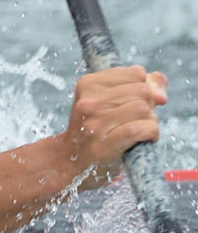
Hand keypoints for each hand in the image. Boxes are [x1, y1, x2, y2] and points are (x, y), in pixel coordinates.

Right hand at [63, 65, 165, 188]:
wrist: (72, 159)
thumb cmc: (97, 127)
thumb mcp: (110, 100)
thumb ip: (142, 86)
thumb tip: (161, 94)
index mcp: (88, 84)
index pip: (136, 73)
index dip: (146, 87)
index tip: (138, 100)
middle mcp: (88, 101)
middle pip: (142, 91)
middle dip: (150, 105)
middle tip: (139, 118)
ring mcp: (94, 123)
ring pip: (143, 109)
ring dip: (151, 121)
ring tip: (141, 128)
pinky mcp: (104, 144)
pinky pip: (141, 129)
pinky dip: (152, 133)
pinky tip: (147, 139)